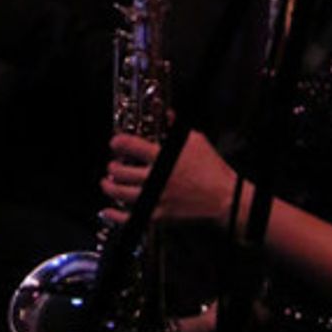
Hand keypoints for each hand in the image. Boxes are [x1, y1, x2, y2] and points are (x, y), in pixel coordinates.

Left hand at [100, 128, 238, 229]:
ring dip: (110, 187)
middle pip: (122, 171)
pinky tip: (109, 212)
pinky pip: (133, 218)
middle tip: (112, 164)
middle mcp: (156, 178)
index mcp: (163, 158)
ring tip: (106, 183)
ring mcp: (157, 198)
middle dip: (113, 166)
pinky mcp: (161, 214)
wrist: (225, 197)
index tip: (115, 142)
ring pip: (123, 194)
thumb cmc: (212, 170)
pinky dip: (118, 216)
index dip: (118, 142)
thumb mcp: (195, 141)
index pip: (131, 146)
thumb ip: (175, 127)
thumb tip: (167, 113)